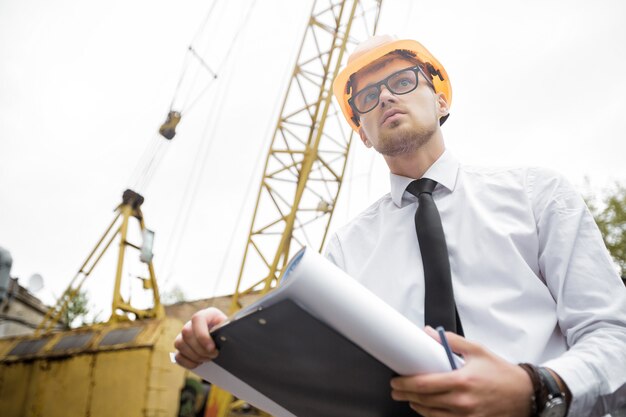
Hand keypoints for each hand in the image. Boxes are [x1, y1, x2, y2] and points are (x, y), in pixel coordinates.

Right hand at [173, 307, 227, 368]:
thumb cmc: (230, 335)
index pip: (197, 319)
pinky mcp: (181, 348)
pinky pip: (177, 356)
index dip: (202, 335)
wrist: (226, 342)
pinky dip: (188, 363)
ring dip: (195, 356)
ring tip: (208, 359)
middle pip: (186, 333)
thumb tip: (226, 337)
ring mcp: (184, 335)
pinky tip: (199, 363)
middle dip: (200, 349)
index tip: (212, 348)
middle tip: (214, 355)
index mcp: (207, 314)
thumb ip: (228, 331)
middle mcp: (192, 322)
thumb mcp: (230, 330)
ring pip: (180, 344)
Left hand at [390, 327, 532, 416]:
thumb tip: (428, 333)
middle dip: (405, 394)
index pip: (423, 384)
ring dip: (416, 406)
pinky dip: (432, 415)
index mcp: (461, 381)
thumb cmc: (501, 373)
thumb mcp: (476, 350)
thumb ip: (450, 341)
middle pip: (423, 400)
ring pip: (431, 414)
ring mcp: (466, 416)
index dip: (404, 384)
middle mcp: (462, 401)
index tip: (396, 381)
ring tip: (409, 398)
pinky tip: (426, 408)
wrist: (526, 394)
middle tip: (396, 389)